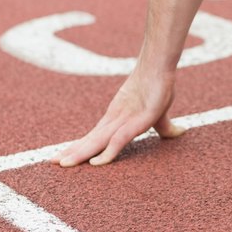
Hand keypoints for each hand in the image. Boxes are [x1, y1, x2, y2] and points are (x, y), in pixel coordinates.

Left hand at [51, 73, 185, 166]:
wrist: (159, 67)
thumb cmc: (159, 87)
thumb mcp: (160, 114)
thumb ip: (165, 127)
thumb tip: (179, 132)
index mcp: (116, 119)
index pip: (94, 137)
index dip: (79, 147)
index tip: (63, 157)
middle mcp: (115, 120)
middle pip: (89, 140)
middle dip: (71, 151)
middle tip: (52, 162)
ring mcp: (123, 121)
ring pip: (98, 141)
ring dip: (80, 153)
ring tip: (63, 164)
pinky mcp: (135, 121)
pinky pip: (119, 140)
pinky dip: (108, 152)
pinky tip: (97, 163)